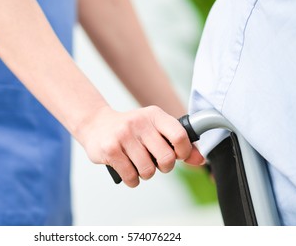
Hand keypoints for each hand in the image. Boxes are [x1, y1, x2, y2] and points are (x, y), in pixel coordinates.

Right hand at [75, 105, 203, 186]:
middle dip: (164, 167)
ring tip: (139, 165)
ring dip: (145, 174)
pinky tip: (128, 170)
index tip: (177, 155)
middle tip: (155, 162)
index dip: (183, 151)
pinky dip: (132, 180)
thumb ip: (179, 143)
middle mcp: (139, 122)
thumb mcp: (154, 128)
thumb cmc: (131, 130)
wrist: (96, 124)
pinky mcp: (110, 150)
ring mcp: (123, 136)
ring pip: (148, 171)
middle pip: (166, 158)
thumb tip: (200, 160)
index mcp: (154, 115)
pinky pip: (131, 176)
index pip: (180, 135)